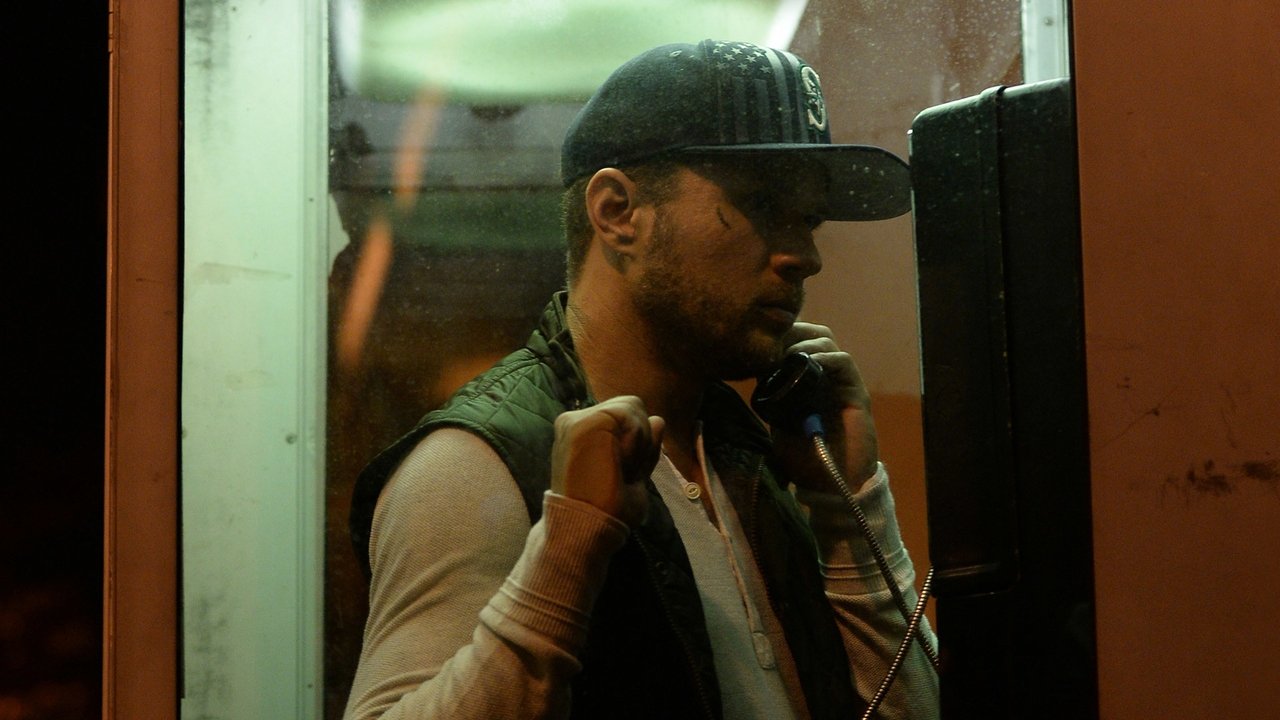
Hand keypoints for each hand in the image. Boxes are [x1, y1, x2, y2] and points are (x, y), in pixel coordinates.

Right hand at [551, 395, 665, 527]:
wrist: (588, 526)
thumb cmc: (608, 508)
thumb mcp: (634, 474)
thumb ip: (644, 446)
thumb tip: (659, 419)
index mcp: (582, 432)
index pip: (624, 416)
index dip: (637, 442)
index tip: (623, 474)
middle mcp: (575, 421)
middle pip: (631, 406)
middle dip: (640, 438)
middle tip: (622, 472)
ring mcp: (578, 419)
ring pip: (633, 406)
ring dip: (639, 441)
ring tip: (619, 468)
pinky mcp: (586, 422)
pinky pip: (630, 413)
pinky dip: (636, 440)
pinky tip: (619, 462)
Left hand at [770, 322, 878, 490]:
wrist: (831, 485)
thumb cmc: (804, 457)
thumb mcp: (778, 423)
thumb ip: (769, 399)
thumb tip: (747, 375)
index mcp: (805, 379)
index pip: (796, 340)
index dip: (779, 336)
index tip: (758, 342)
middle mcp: (824, 375)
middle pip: (811, 333)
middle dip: (790, 332)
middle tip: (772, 344)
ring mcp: (841, 382)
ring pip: (826, 341)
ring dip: (804, 342)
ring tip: (787, 354)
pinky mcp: (856, 393)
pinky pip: (844, 363)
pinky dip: (826, 357)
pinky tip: (809, 362)